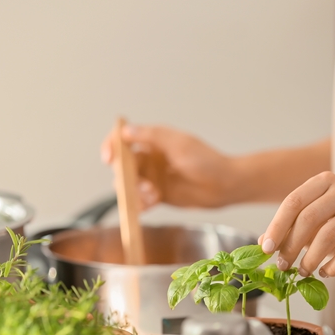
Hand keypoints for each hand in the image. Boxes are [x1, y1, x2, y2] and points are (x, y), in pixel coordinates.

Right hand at [101, 123, 232, 208]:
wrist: (225, 186)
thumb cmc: (207, 162)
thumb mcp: (179, 145)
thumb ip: (151, 136)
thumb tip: (125, 131)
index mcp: (153, 141)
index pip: (123, 140)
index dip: (111, 147)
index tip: (109, 158)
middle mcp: (150, 159)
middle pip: (123, 166)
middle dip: (127, 177)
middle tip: (142, 185)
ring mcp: (152, 178)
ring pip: (129, 186)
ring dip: (135, 192)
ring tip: (153, 195)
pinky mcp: (157, 195)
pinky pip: (140, 200)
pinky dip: (141, 204)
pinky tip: (151, 203)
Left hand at [259, 171, 334, 276]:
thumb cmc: (331, 229)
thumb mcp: (306, 227)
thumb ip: (285, 231)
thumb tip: (262, 244)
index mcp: (323, 181)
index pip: (294, 201)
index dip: (277, 226)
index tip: (266, 249)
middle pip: (309, 217)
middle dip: (291, 245)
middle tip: (282, 265)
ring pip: (328, 234)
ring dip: (310, 258)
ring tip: (302, 272)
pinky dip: (332, 267)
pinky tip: (324, 273)